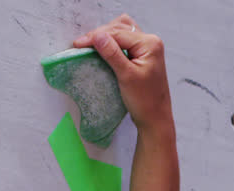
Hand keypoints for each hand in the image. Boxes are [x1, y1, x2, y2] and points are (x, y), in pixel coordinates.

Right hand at [73, 15, 172, 135]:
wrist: (155, 119)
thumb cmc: (145, 101)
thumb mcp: (126, 76)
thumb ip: (112, 53)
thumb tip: (97, 36)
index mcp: (150, 44)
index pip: (118, 33)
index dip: (96, 36)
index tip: (77, 44)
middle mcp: (150, 42)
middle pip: (120, 28)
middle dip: (100, 34)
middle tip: (82, 45)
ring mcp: (147, 49)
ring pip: (122, 32)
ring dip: (106, 36)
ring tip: (90, 46)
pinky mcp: (141, 56)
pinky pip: (124, 42)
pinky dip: (112, 43)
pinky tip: (102, 50)